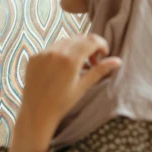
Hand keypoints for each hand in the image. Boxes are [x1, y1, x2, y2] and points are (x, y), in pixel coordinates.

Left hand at [3, 34, 121, 151]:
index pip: (91, 40)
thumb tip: (118, 61)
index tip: (104, 54)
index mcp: (70, 60)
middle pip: (79, 38)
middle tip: (93, 62)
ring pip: (65, 41)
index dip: (102, 44)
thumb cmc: (63, 103)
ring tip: (78, 65)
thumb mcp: (83, 86)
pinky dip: (60, 52)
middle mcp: (55, 52)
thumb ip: (100, 70)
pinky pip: (51, 48)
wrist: (37, 113)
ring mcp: (42, 53)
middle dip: (89, 46)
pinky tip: (62, 67)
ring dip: (75, 48)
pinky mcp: (34, 57)